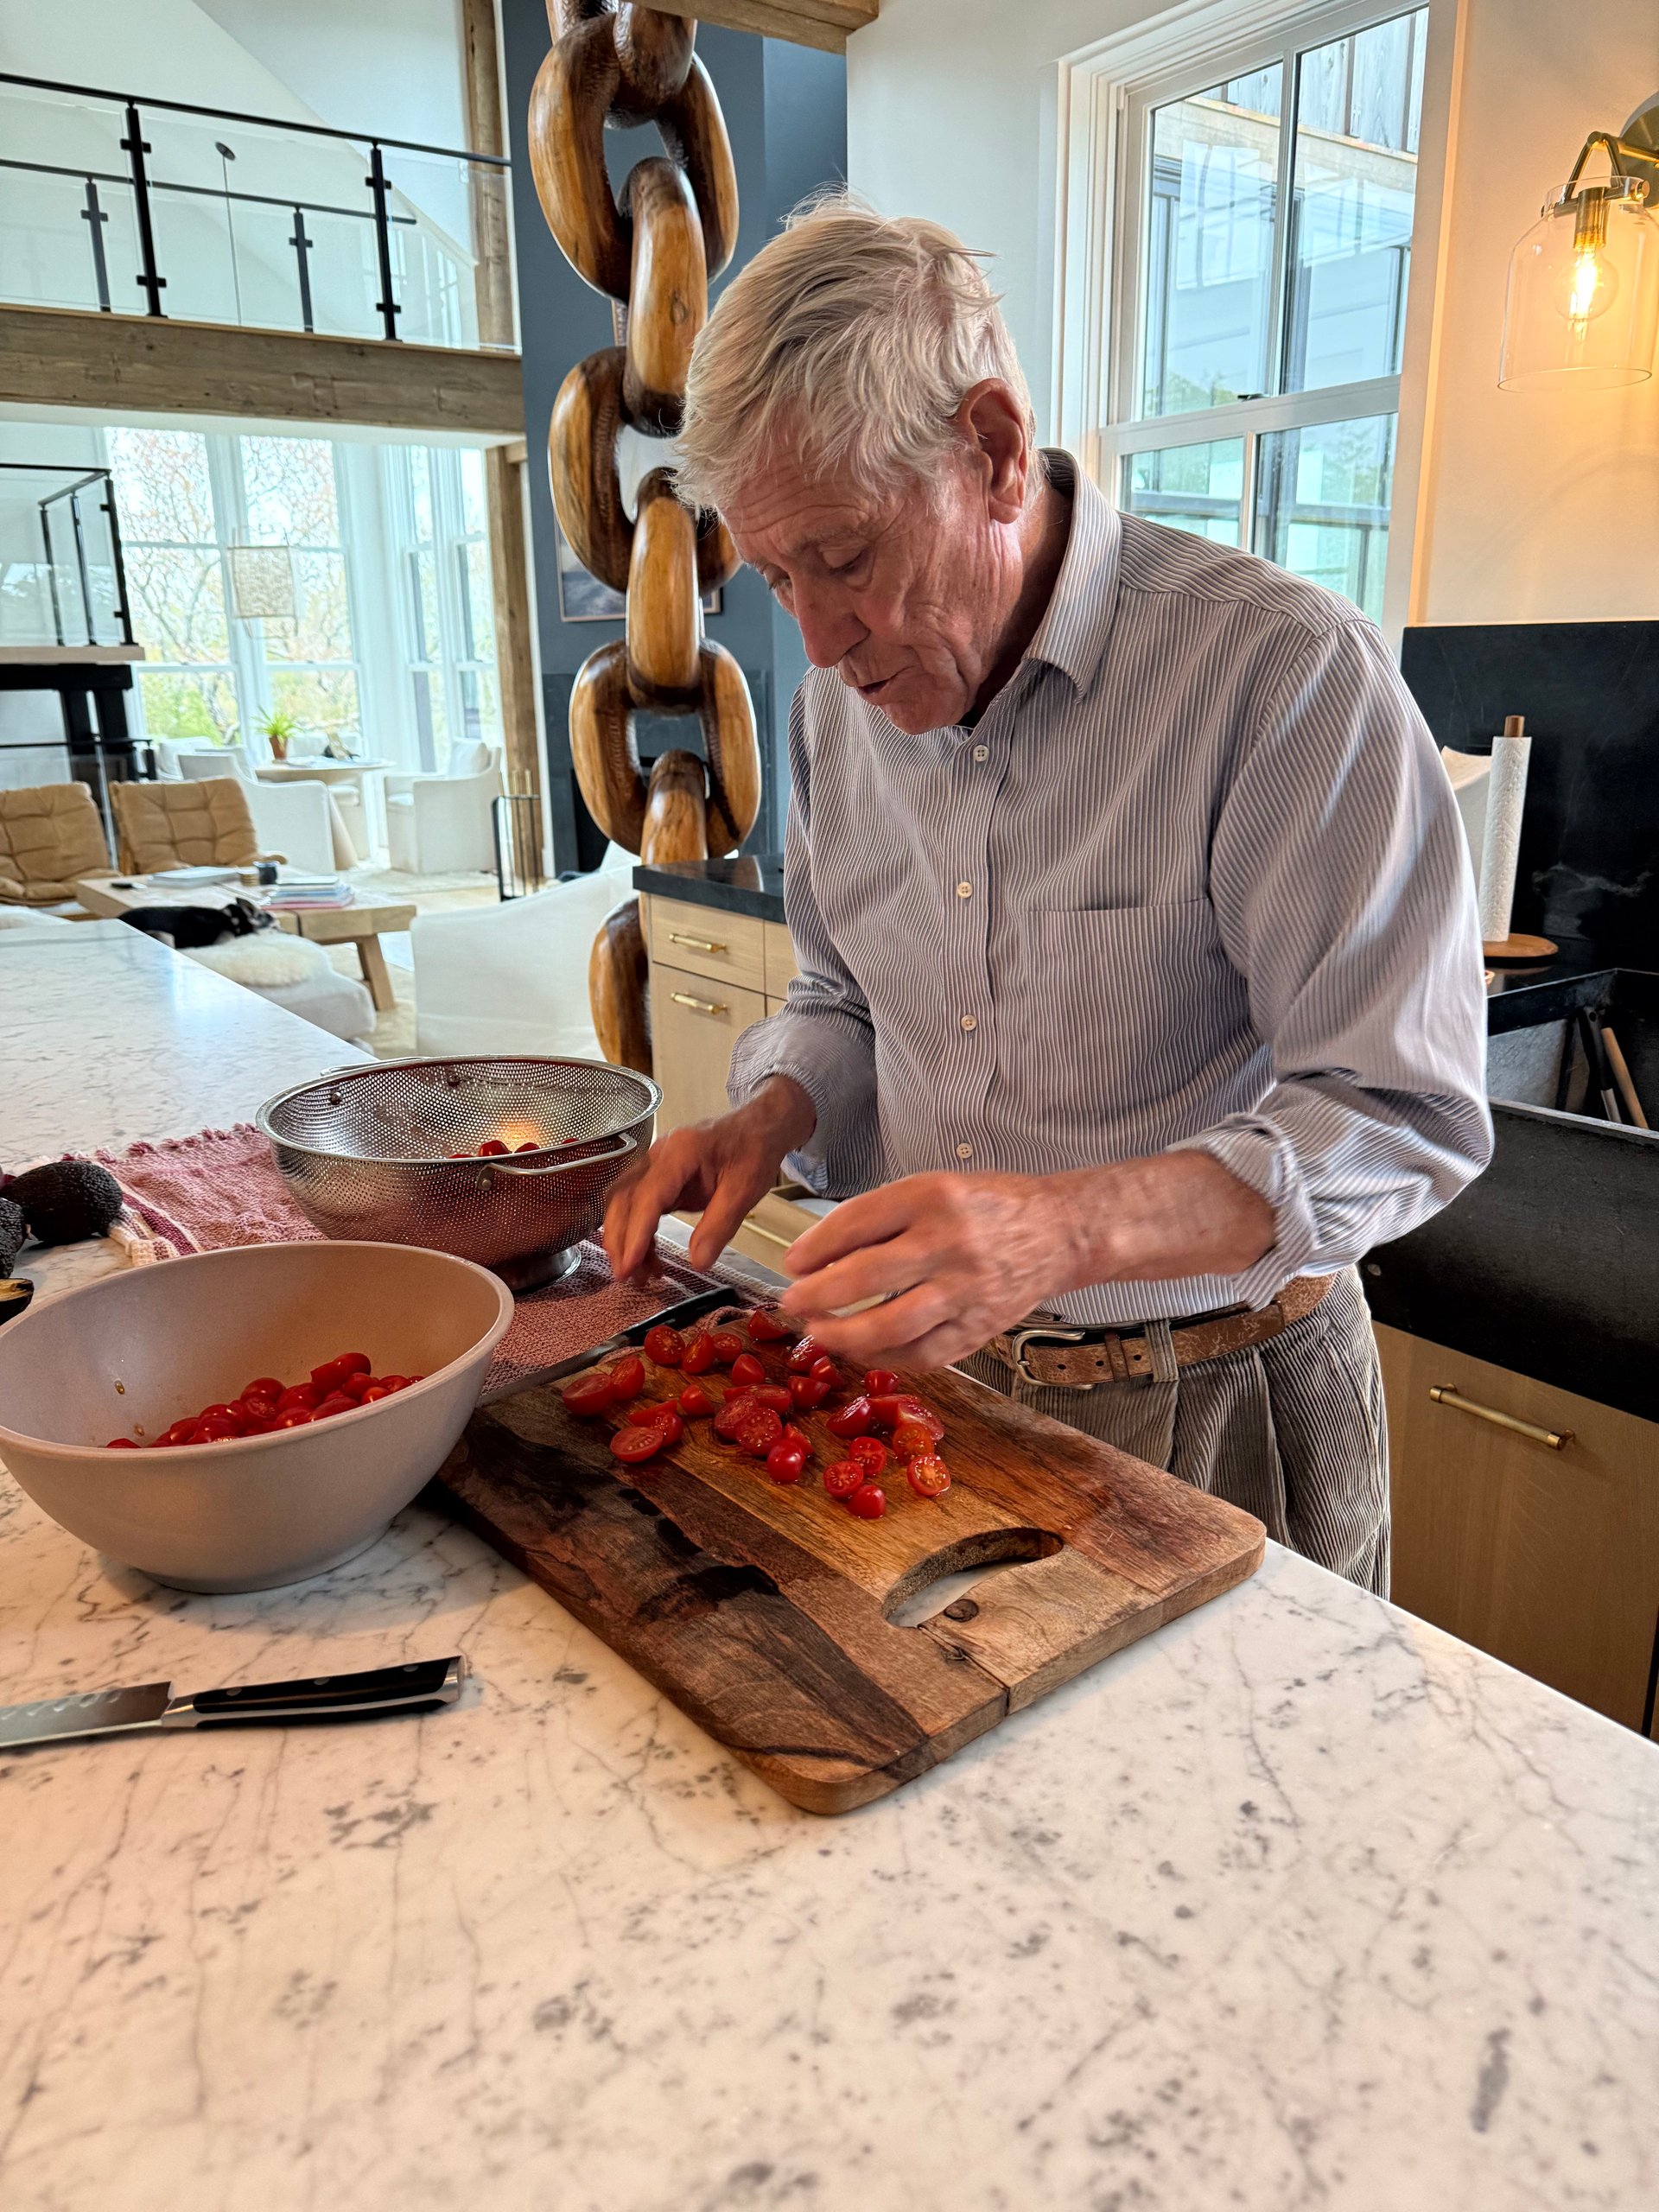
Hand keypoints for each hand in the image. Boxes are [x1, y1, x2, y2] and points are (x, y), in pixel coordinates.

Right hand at [602, 1075, 815, 1278]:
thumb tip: (698, 1262)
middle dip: (619, 1240)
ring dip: (623, 1238)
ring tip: (639, 1273)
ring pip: (622, 1202)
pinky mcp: (657, 1175)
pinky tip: (647, 1255)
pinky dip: (636, 1231)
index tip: (628, 1265)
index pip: (647, 1196)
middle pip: (623, 1199)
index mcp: (681, 1152)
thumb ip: (720, 1226)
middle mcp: (658, 1154)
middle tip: (628, 1277)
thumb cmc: (754, 1150)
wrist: (759, 1125)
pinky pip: (636, 1204)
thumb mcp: (746, 1190)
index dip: (635, 1233)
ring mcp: (654, 1163)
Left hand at [777, 1152, 1274, 1370]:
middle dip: (819, 1294)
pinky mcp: (981, 1325)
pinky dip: (887, 1357)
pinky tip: (863, 1352)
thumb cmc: (988, 1207)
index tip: (792, 1262)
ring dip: (845, 1335)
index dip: (816, 1246)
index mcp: (933, 1196)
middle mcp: (950, 1241)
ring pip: (893, 1324)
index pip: (858, 1222)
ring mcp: (967, 1289)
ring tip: (818, 1334)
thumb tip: (820, 1255)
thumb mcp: (936, 1188)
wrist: (1062, 1232)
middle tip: (792, 1303)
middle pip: (868, 1275)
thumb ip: (885, 1217)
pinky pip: (925, 1353)